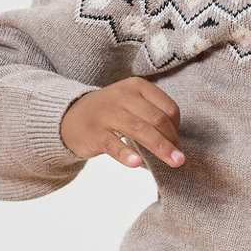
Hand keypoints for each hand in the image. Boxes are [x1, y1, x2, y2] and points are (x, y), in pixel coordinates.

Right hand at [60, 80, 185, 169]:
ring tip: (173, 162)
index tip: (175, 144)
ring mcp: (107, 114)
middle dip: (172, 141)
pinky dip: (126, 154)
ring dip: (160, 148)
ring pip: (140, 130)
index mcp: (137, 86)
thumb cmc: (110, 113)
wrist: (70, 116)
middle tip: (180, 159)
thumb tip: (175, 144)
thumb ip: (153, 117)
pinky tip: (136, 164)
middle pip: (157, 119)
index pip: (168, 108)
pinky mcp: (94, 132)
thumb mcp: (132, 104)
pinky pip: (113, 144)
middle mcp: (123, 96)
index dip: (176, 128)